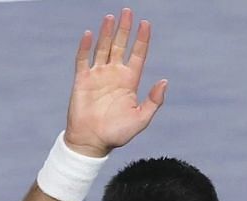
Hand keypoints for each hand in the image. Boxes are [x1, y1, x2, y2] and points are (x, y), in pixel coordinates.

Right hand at [64, 8, 166, 157]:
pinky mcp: (82, 80)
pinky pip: (83, 60)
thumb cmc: (117, 134)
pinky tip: (89, 35)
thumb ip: (153, 101)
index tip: (146, 23)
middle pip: (120, 46)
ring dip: (106, 33)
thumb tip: (164, 81)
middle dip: (124, 29)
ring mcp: (97, 76)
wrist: (91, 142)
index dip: (142, 39)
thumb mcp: (141, 119)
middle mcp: (114, 75)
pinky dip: (86, 47)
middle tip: (127, 12)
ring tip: (110, 17)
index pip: (138, 54)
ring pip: (103, 49)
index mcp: (129, 81)